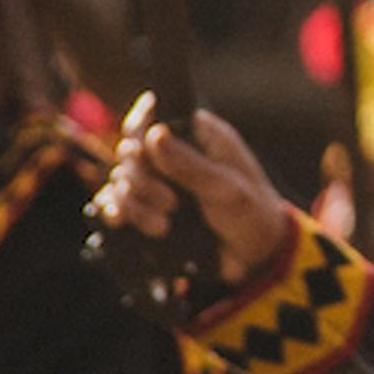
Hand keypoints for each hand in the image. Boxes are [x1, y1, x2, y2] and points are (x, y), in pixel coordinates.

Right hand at [105, 101, 296, 292]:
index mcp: (198, 136)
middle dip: (142, 179)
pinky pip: (117, 203)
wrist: (256, 257)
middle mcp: (175, 154)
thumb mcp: (226, 189)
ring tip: (162, 227)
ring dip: (133, 203)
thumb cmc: (252, 214)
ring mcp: (160, 182)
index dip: (139, 127)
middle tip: (171, 204)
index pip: (156, 116)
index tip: (142, 152)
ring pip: (122, 179)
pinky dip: (117, 212)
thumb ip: (190, 165)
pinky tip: (123, 222)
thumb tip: (154, 134)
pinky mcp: (149, 209)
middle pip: (132, 151)